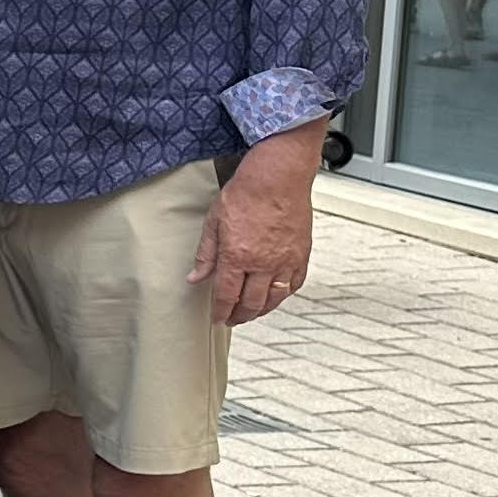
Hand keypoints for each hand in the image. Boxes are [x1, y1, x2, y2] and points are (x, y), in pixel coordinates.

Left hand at [191, 145, 318, 327]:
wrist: (278, 177)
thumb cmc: (245, 194)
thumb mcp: (213, 222)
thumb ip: (206, 254)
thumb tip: (195, 277)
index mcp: (237, 256)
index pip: (226, 295)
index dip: (220, 311)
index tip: (217, 319)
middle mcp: (263, 263)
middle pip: (251, 302)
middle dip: (240, 315)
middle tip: (232, 319)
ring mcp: (285, 260)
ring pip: (275, 297)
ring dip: (262, 310)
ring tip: (251, 313)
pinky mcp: (302, 253)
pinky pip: (295, 283)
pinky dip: (284, 294)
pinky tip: (276, 296)